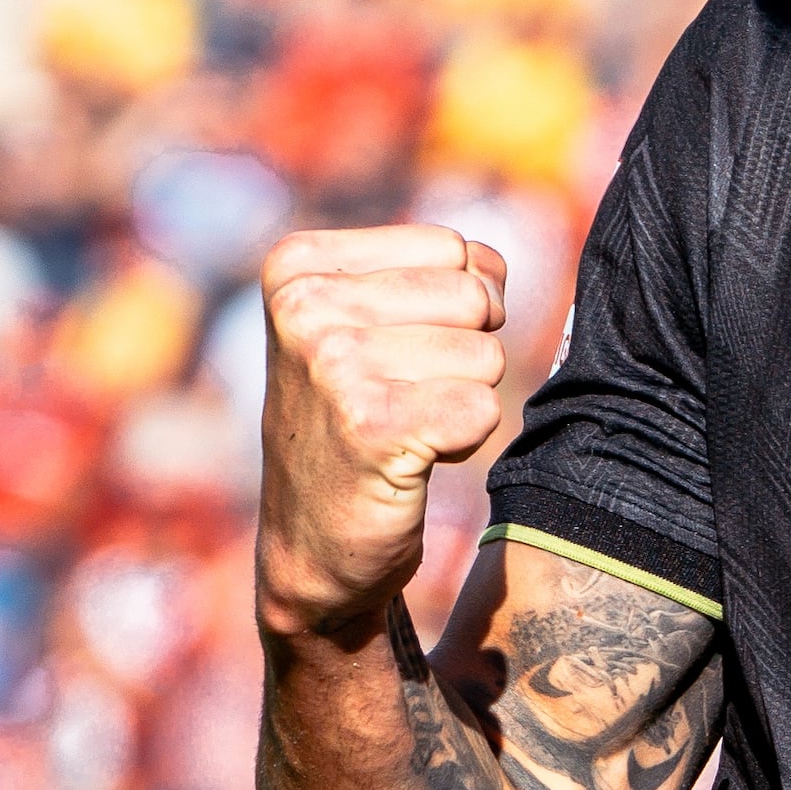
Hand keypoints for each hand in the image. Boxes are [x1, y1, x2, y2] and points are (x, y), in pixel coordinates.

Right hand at [258, 226, 510, 640]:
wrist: (312, 541)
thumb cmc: (356, 419)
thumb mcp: (371, 322)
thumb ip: (441, 272)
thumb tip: (493, 267)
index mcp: (297, 265)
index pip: (452, 247)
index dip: (456, 305)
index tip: (397, 350)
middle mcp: (304, 306)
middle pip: (474, 296)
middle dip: (465, 352)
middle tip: (406, 396)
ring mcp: (332, 364)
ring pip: (485, 355)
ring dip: (463, 398)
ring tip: (404, 426)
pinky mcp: (370, 425)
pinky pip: (482, 409)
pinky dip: (464, 439)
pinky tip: (411, 456)